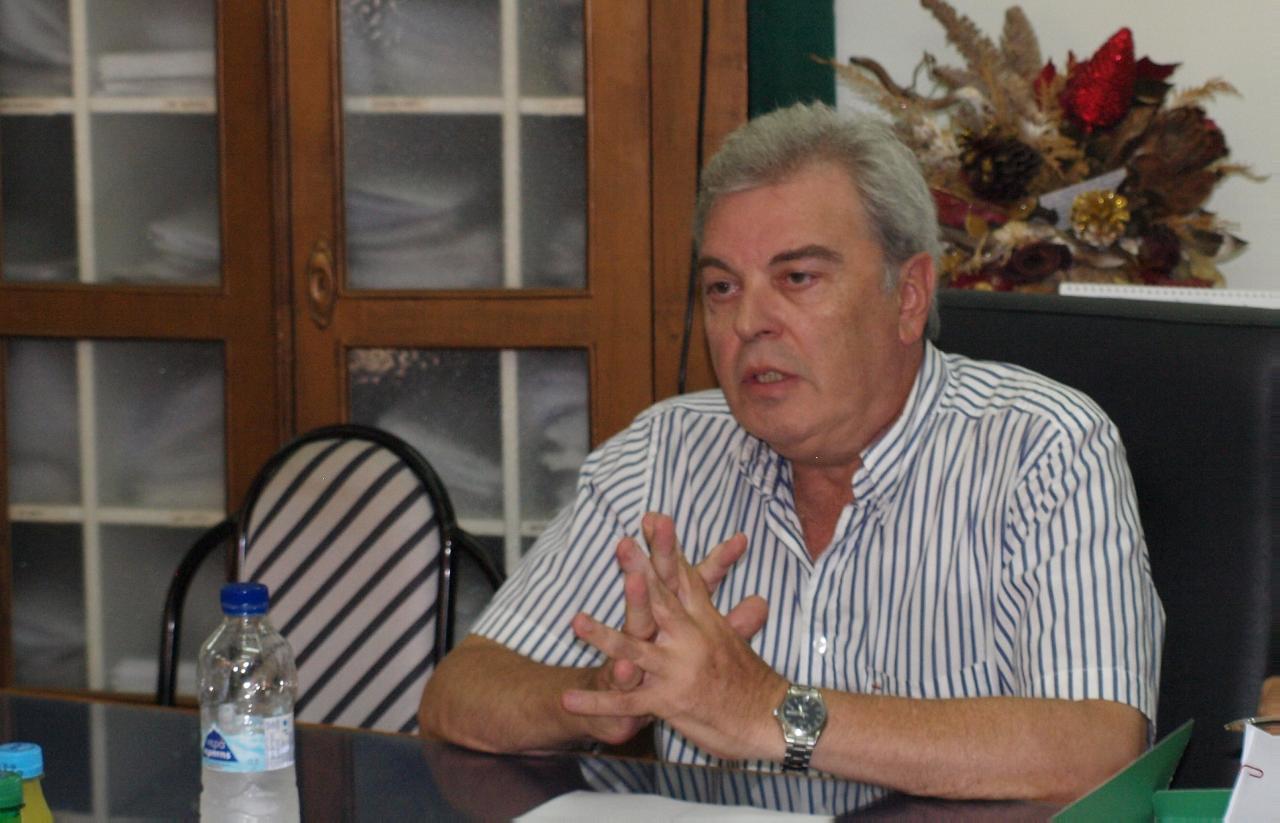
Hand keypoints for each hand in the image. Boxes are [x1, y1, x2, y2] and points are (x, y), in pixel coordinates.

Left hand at [564, 522, 781, 760]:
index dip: (666, 548)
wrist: (771, 720)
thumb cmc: (753, 683)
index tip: (652, 518)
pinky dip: (597, 702)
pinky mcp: (669, 702)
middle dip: (639, 573)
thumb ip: (736, 618)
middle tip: (622, 545)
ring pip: (635, 650)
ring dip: (604, 637)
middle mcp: (692, 640)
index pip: (683, 577)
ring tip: (576, 621)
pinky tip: (568, 699)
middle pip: (661, 601)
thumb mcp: (738, 643)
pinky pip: (627, 703)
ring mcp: (678, 671)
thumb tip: (758, 599)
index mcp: (705, 622)